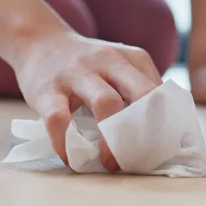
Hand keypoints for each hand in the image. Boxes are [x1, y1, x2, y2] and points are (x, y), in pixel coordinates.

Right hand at [13, 32, 161, 171]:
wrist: (40, 41)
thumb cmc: (89, 65)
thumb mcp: (120, 65)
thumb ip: (141, 89)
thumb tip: (165, 132)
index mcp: (132, 58)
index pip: (158, 91)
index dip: (163, 122)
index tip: (160, 148)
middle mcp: (107, 60)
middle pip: (139, 94)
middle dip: (144, 130)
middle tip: (139, 158)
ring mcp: (76, 73)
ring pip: (105, 103)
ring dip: (111, 140)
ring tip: (109, 164)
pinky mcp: (46, 89)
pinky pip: (59, 120)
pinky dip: (67, 144)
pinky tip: (72, 159)